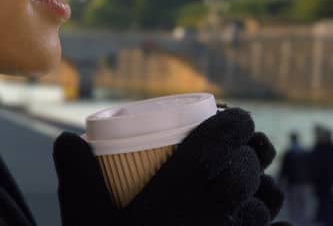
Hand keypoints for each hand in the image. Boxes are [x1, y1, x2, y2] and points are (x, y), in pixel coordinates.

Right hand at [53, 108, 291, 225]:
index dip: (235, 123)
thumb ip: (76, 179)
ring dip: (264, 190)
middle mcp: (214, 215)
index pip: (220, 141)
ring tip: (255, 185)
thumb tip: (66, 138)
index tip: (235, 117)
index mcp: (179, 192)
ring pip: (265, 205)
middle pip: (246, 170)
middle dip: (249, 152)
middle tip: (240, 149)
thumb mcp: (83, 222)